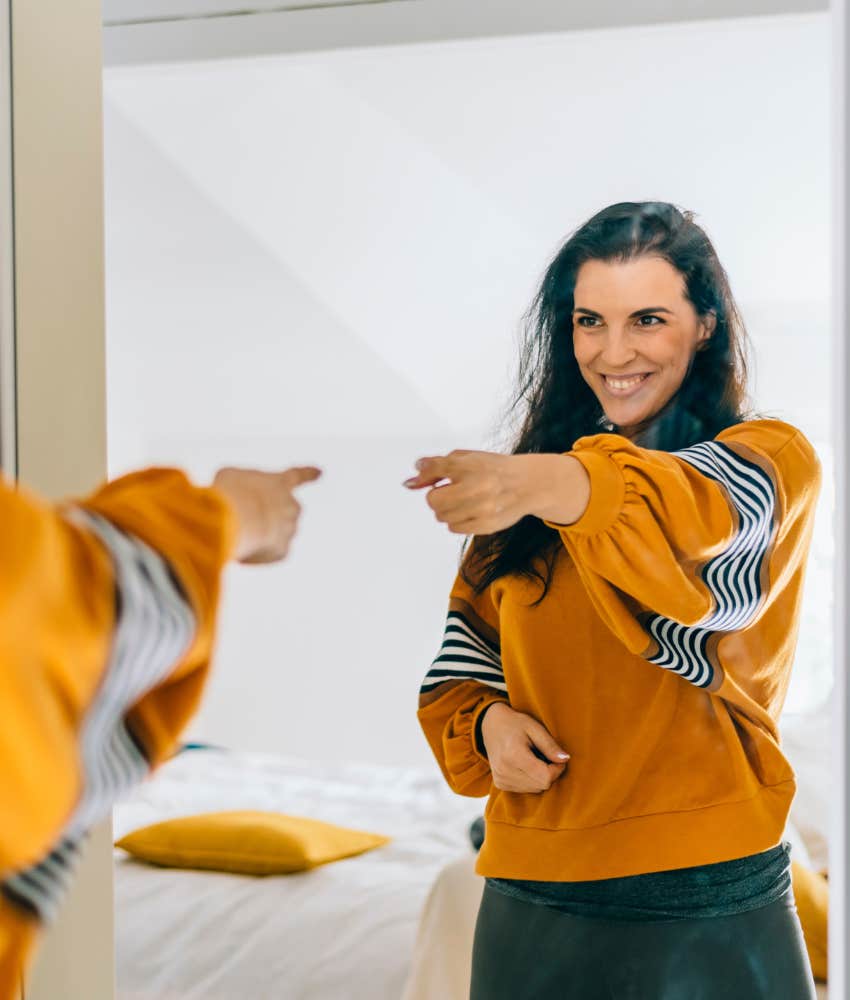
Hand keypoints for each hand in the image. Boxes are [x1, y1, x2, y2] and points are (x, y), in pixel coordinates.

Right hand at [212, 465, 320, 563]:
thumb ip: (240, 487)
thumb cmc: (230, 492)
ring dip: (258, 535)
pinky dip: (254, 553)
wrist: (238, 518)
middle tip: (246, 517)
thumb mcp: (230, 477)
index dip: (308, 473)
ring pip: (274, 534)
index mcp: (280, 483)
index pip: (298, 475)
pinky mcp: (282, 552)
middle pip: (285, 510)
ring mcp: (289, 530)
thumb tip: (240, 503)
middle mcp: (291, 506)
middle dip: (270, 515)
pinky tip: (242, 547)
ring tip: (239, 532)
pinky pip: (267, 553)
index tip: (320, 472)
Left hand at [403, 450, 588, 534]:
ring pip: (442, 517)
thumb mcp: (466, 458)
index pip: (437, 470)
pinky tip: (468, 511)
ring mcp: (483, 509)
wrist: (527, 484)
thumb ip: (436, 466)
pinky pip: (454, 528)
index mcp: (471, 466)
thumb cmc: (494, 469)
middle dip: (436, 497)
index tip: (417, 482)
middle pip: (434, 500)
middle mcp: (478, 487)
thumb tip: (410, 481)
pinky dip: (456, 521)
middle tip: (448, 492)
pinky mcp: (487, 525)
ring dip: (446, 510)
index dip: (425, 477)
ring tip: (462, 501)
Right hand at [480, 702, 569, 793]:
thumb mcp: (535, 727)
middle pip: (541, 785)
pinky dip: (531, 780)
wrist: (491, 725)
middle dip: (550, 773)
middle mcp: (504, 770)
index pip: (545, 777)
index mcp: (513, 755)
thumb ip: (550, 745)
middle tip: (546, 756)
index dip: (557, 769)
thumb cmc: (515, 723)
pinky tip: (525, 765)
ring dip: (540, 777)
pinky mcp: (500, 784)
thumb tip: (565, 759)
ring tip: (534, 758)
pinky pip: (525, 789)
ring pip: (535, 789)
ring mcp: (500, 779)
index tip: (558, 757)